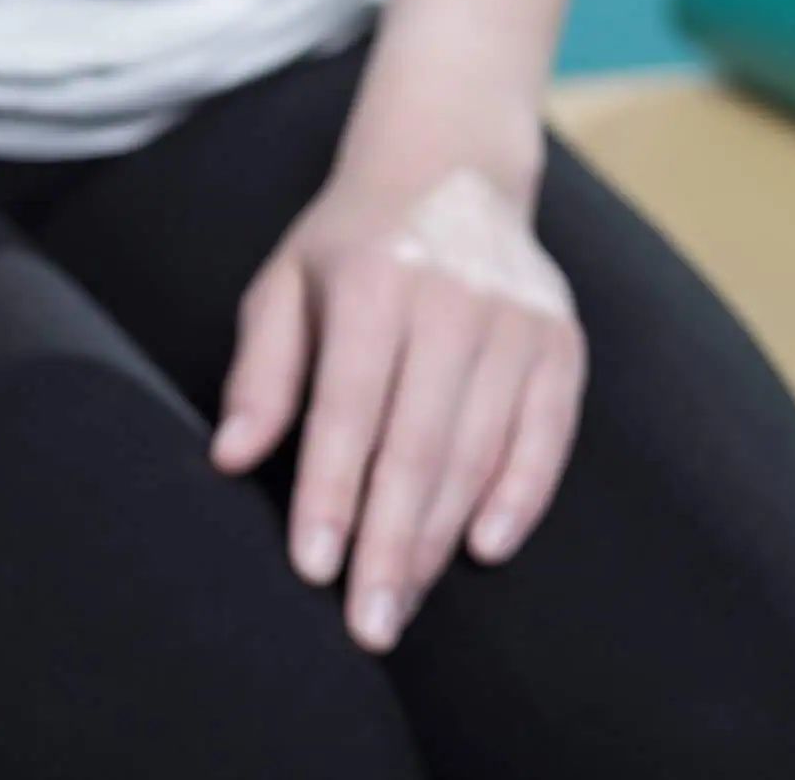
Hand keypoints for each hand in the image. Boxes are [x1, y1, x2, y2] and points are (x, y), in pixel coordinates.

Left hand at [211, 122, 585, 654]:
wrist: (448, 169)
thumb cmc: (347, 245)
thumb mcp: (284, 285)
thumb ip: (261, 371)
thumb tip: (232, 456)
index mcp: (373, 287)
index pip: (348, 412)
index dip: (330, 495)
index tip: (313, 569)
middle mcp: (453, 303)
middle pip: (418, 447)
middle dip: (388, 545)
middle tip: (367, 625)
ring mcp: (516, 322)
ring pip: (479, 453)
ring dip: (440, 538)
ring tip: (403, 602)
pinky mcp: (562, 342)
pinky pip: (548, 436)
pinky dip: (519, 497)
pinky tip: (483, 550)